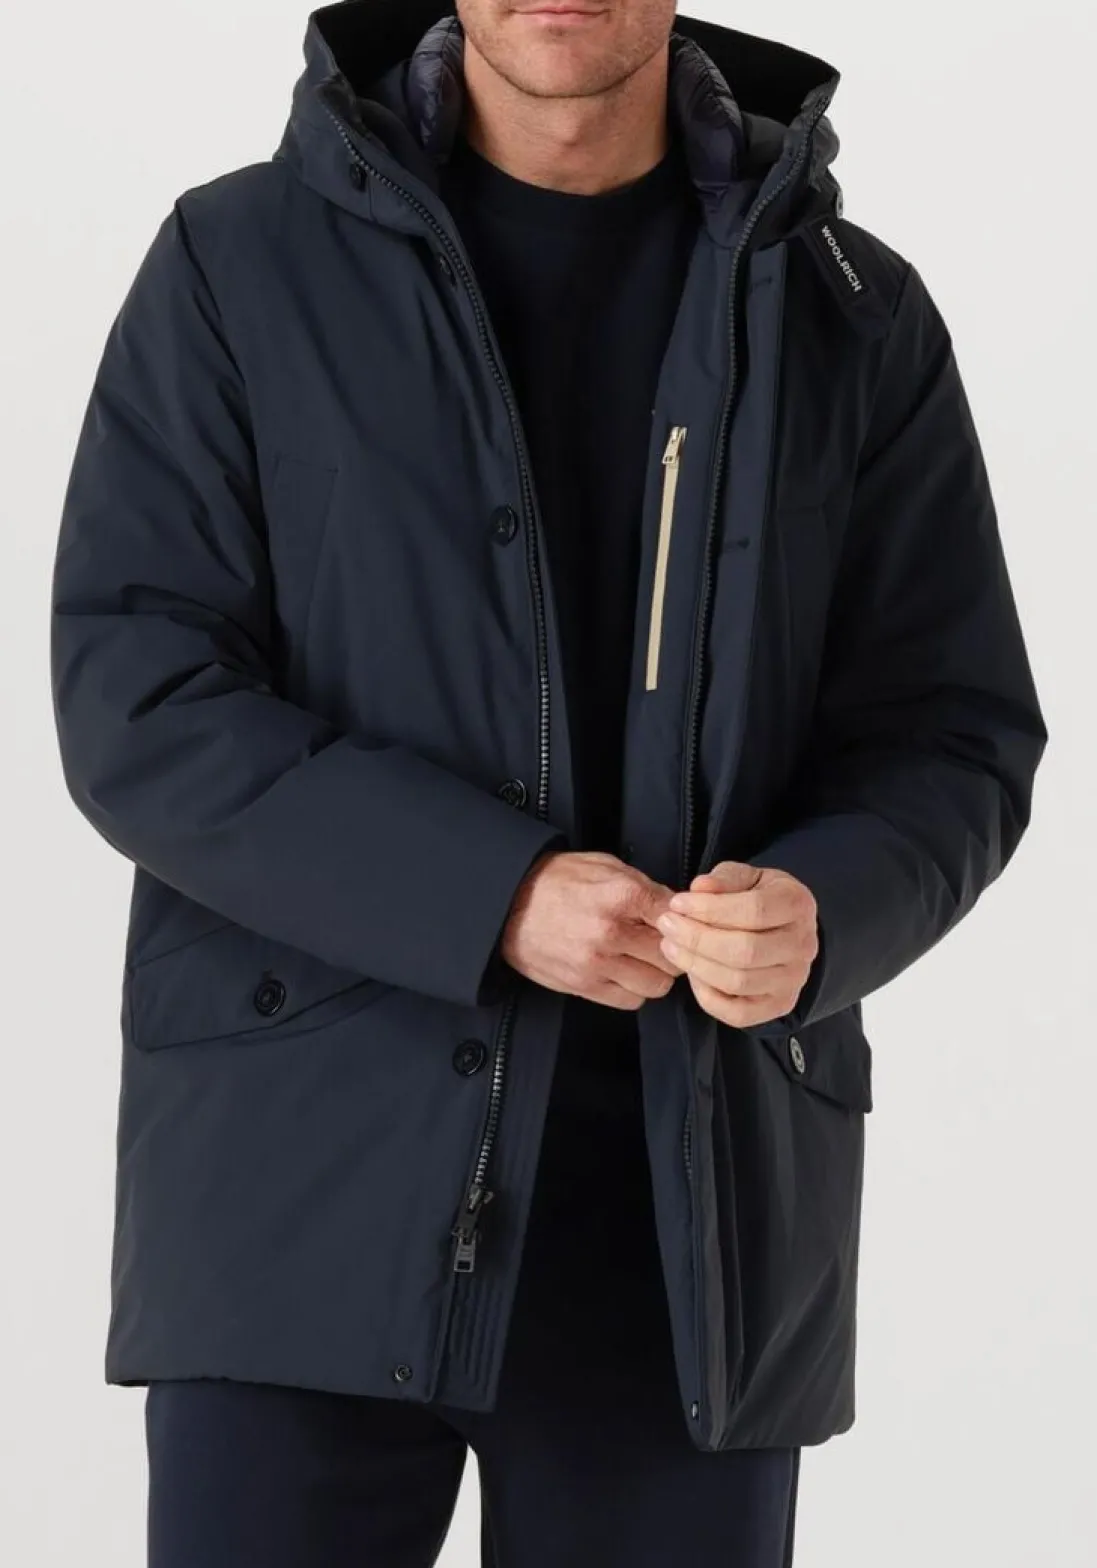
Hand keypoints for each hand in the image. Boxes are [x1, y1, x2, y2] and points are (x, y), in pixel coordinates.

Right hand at [501, 851, 680, 1009]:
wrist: (507, 903)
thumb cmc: (556, 880)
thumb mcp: (604, 865)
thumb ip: (644, 886)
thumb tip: (677, 907)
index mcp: (621, 894)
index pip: (677, 916)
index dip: (681, 919)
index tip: (676, 919)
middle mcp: (611, 932)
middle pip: (673, 957)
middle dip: (673, 950)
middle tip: (661, 941)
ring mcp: (597, 964)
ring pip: (657, 985)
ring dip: (655, 974)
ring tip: (642, 959)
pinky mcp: (583, 986)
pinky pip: (630, 1000)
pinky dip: (633, 989)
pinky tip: (623, 972)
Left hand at [652, 860, 818, 1028]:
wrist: (785, 929)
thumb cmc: (759, 898)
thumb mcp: (745, 877)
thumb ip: (724, 880)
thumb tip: (699, 888)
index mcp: (797, 905)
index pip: (755, 910)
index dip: (710, 908)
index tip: (677, 904)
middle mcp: (802, 946)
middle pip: (745, 950)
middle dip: (697, 939)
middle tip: (667, 926)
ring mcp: (793, 980)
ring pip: (738, 982)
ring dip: (696, 965)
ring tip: (671, 947)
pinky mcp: (779, 1005)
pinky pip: (738, 1014)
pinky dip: (707, 996)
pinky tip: (692, 973)